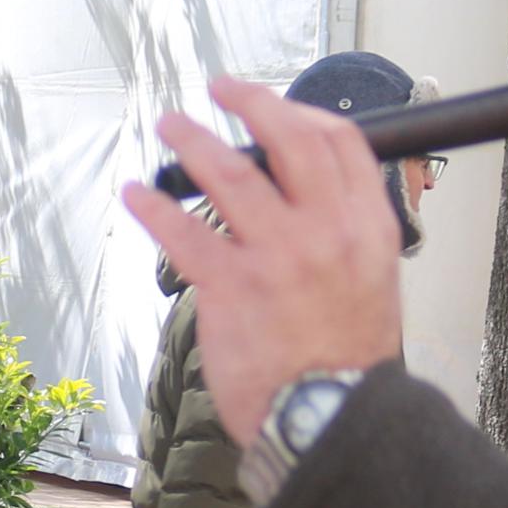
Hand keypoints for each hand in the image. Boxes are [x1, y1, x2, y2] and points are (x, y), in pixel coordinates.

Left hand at [119, 77, 406, 446]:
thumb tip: (303, 205)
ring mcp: (279, 256)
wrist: (330, 419)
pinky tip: (136, 195)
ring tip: (171, 126)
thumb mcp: (371, 285)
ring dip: (192, 141)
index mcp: (367, 228)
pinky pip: (184, 231)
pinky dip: (153, 207)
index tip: (273, 105)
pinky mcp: (232, 286)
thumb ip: (344, 237)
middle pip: (288, 140)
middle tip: (220, 88)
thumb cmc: (345, 362)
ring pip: (229, 174)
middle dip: (249, 102)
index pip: (340, 144)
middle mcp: (327, 231)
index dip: (301, 112)